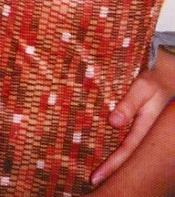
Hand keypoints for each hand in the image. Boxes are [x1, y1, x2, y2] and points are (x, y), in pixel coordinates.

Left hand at [91, 48, 174, 185]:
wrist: (168, 77)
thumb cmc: (153, 81)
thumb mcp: (141, 88)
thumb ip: (128, 104)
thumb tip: (113, 122)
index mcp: (147, 128)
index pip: (126, 152)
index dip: (111, 166)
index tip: (95, 177)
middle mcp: (147, 135)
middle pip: (129, 158)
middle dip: (112, 171)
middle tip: (93, 181)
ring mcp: (146, 132)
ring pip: (130, 153)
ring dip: (116, 163)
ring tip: (99, 175)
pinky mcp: (144, 128)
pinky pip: (131, 144)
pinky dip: (120, 152)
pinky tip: (111, 156)